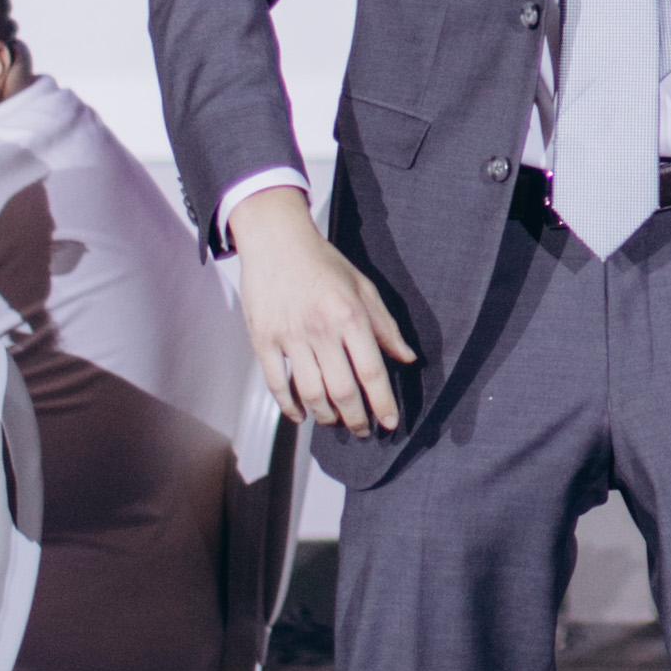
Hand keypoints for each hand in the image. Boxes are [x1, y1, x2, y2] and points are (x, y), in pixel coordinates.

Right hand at [231, 183, 416, 438]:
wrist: (276, 241)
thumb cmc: (323, 263)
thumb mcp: (363, 287)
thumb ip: (385, 326)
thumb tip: (407, 358)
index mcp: (350, 316)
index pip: (372, 371)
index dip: (382, 403)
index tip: (388, 423)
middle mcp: (321, 329)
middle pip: (342, 390)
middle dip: (356, 418)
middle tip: (362, 429)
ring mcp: (290, 336)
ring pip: (311, 393)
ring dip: (326, 416)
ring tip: (336, 421)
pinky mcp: (263, 340)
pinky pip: (277, 384)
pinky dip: (290, 407)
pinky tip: (301, 415)